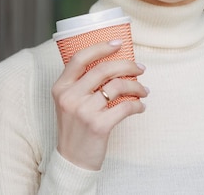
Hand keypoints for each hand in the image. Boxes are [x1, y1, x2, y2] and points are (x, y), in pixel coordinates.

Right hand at [51, 40, 147, 170]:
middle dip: (127, 65)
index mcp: (60, 87)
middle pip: (103, 69)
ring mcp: (83, 111)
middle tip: (140, 68)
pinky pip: (125, 107)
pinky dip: (138, 104)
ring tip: (143, 90)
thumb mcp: (69, 102)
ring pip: (118, 86)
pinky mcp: (98, 125)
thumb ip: (81, 84)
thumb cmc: (75, 128)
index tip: (118, 43)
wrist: (72, 160)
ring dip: (136, 86)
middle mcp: (70, 96)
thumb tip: (113, 65)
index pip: (79, 58)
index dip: (100, 47)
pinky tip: (140, 106)